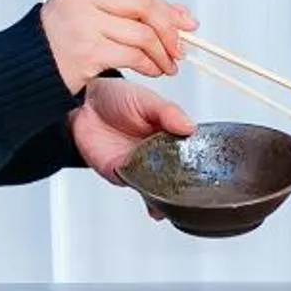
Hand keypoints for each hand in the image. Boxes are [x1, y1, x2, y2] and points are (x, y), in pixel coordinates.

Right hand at [42, 0, 195, 89]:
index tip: (186, 24)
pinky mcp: (87, 51)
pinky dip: (149, 65)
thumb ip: (132, 11)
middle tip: (179, 49)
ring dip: (161, 54)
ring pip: (142, 35)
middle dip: (168, 30)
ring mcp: (82, 23)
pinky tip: (153, 70)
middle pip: (143, 7)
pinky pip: (132, 56)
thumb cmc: (61, 42)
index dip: (167, 9)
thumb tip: (181, 16)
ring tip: (166, 65)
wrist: (26, 69)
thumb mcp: (93, 15)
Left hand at [70, 79, 195, 184]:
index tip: (206, 166)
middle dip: (185, 184)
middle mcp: (158, 153)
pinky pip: (137, 187)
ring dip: (167, 192)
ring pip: (160, 186)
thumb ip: (168, 112)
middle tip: (190, 186)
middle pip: (178, 174)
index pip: (191, 151)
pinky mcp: (121, 174)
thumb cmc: (116, 98)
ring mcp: (141, 166)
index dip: (199, 160)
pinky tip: (153, 191)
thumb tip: (190, 127)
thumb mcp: (146, 98)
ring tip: (173, 192)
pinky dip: (146, 193)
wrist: (83, 106)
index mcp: (169, 134)